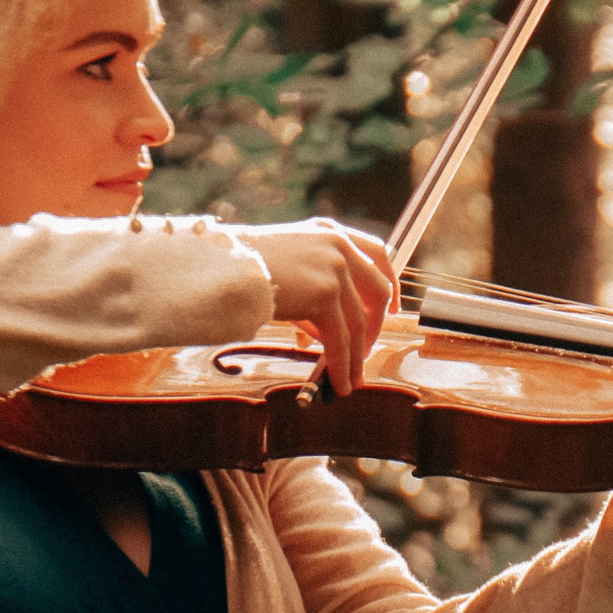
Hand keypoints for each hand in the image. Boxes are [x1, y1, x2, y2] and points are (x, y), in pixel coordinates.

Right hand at [245, 219, 396, 395]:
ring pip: (357, 322)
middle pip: (377, 290)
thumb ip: (312, 290)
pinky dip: (342, 364)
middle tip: (366, 352)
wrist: (220, 268)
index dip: (390, 283)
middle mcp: (337, 244)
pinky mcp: (325, 292)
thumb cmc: (241, 270)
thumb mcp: (287, 268)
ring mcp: (334, 267)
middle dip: (375, 327)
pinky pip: (340, 338)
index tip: (392, 308)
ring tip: (352, 380)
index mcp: (329, 230)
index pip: (377, 253)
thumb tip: (324, 333)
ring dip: (356, 357)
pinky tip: (339, 382)